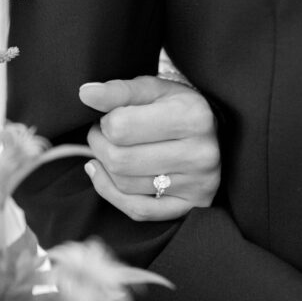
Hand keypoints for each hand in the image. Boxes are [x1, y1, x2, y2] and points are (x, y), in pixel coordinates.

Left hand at [79, 75, 220, 220]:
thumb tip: (86, 94)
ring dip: (106, 167)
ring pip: (125, 185)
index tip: (109, 118)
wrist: (214, 134)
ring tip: (111, 150)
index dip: (104, 122)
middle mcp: (200, 154)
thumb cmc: (177, 108)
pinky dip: (112, 194)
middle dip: (99, 145)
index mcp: (193, 117)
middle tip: (103, 135)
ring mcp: (198, 185)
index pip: (121, 127)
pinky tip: (103, 175)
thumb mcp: (152, 90)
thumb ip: (119, 90)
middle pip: (120, 160)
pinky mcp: (192, 206)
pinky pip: (138, 210)